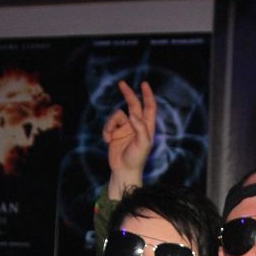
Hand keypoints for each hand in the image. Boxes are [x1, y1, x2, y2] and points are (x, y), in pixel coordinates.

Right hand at [104, 80, 155, 198]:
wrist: (123, 171)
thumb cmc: (137, 159)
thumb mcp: (143, 144)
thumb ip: (140, 128)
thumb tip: (133, 114)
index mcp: (147, 127)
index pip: (149, 107)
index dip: (147, 95)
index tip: (144, 84)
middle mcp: (136, 125)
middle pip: (133, 105)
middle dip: (128, 94)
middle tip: (122, 83)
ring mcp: (125, 128)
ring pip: (116, 116)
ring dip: (111, 124)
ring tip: (109, 137)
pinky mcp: (114, 133)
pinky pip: (108, 125)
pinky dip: (106, 131)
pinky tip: (107, 141)